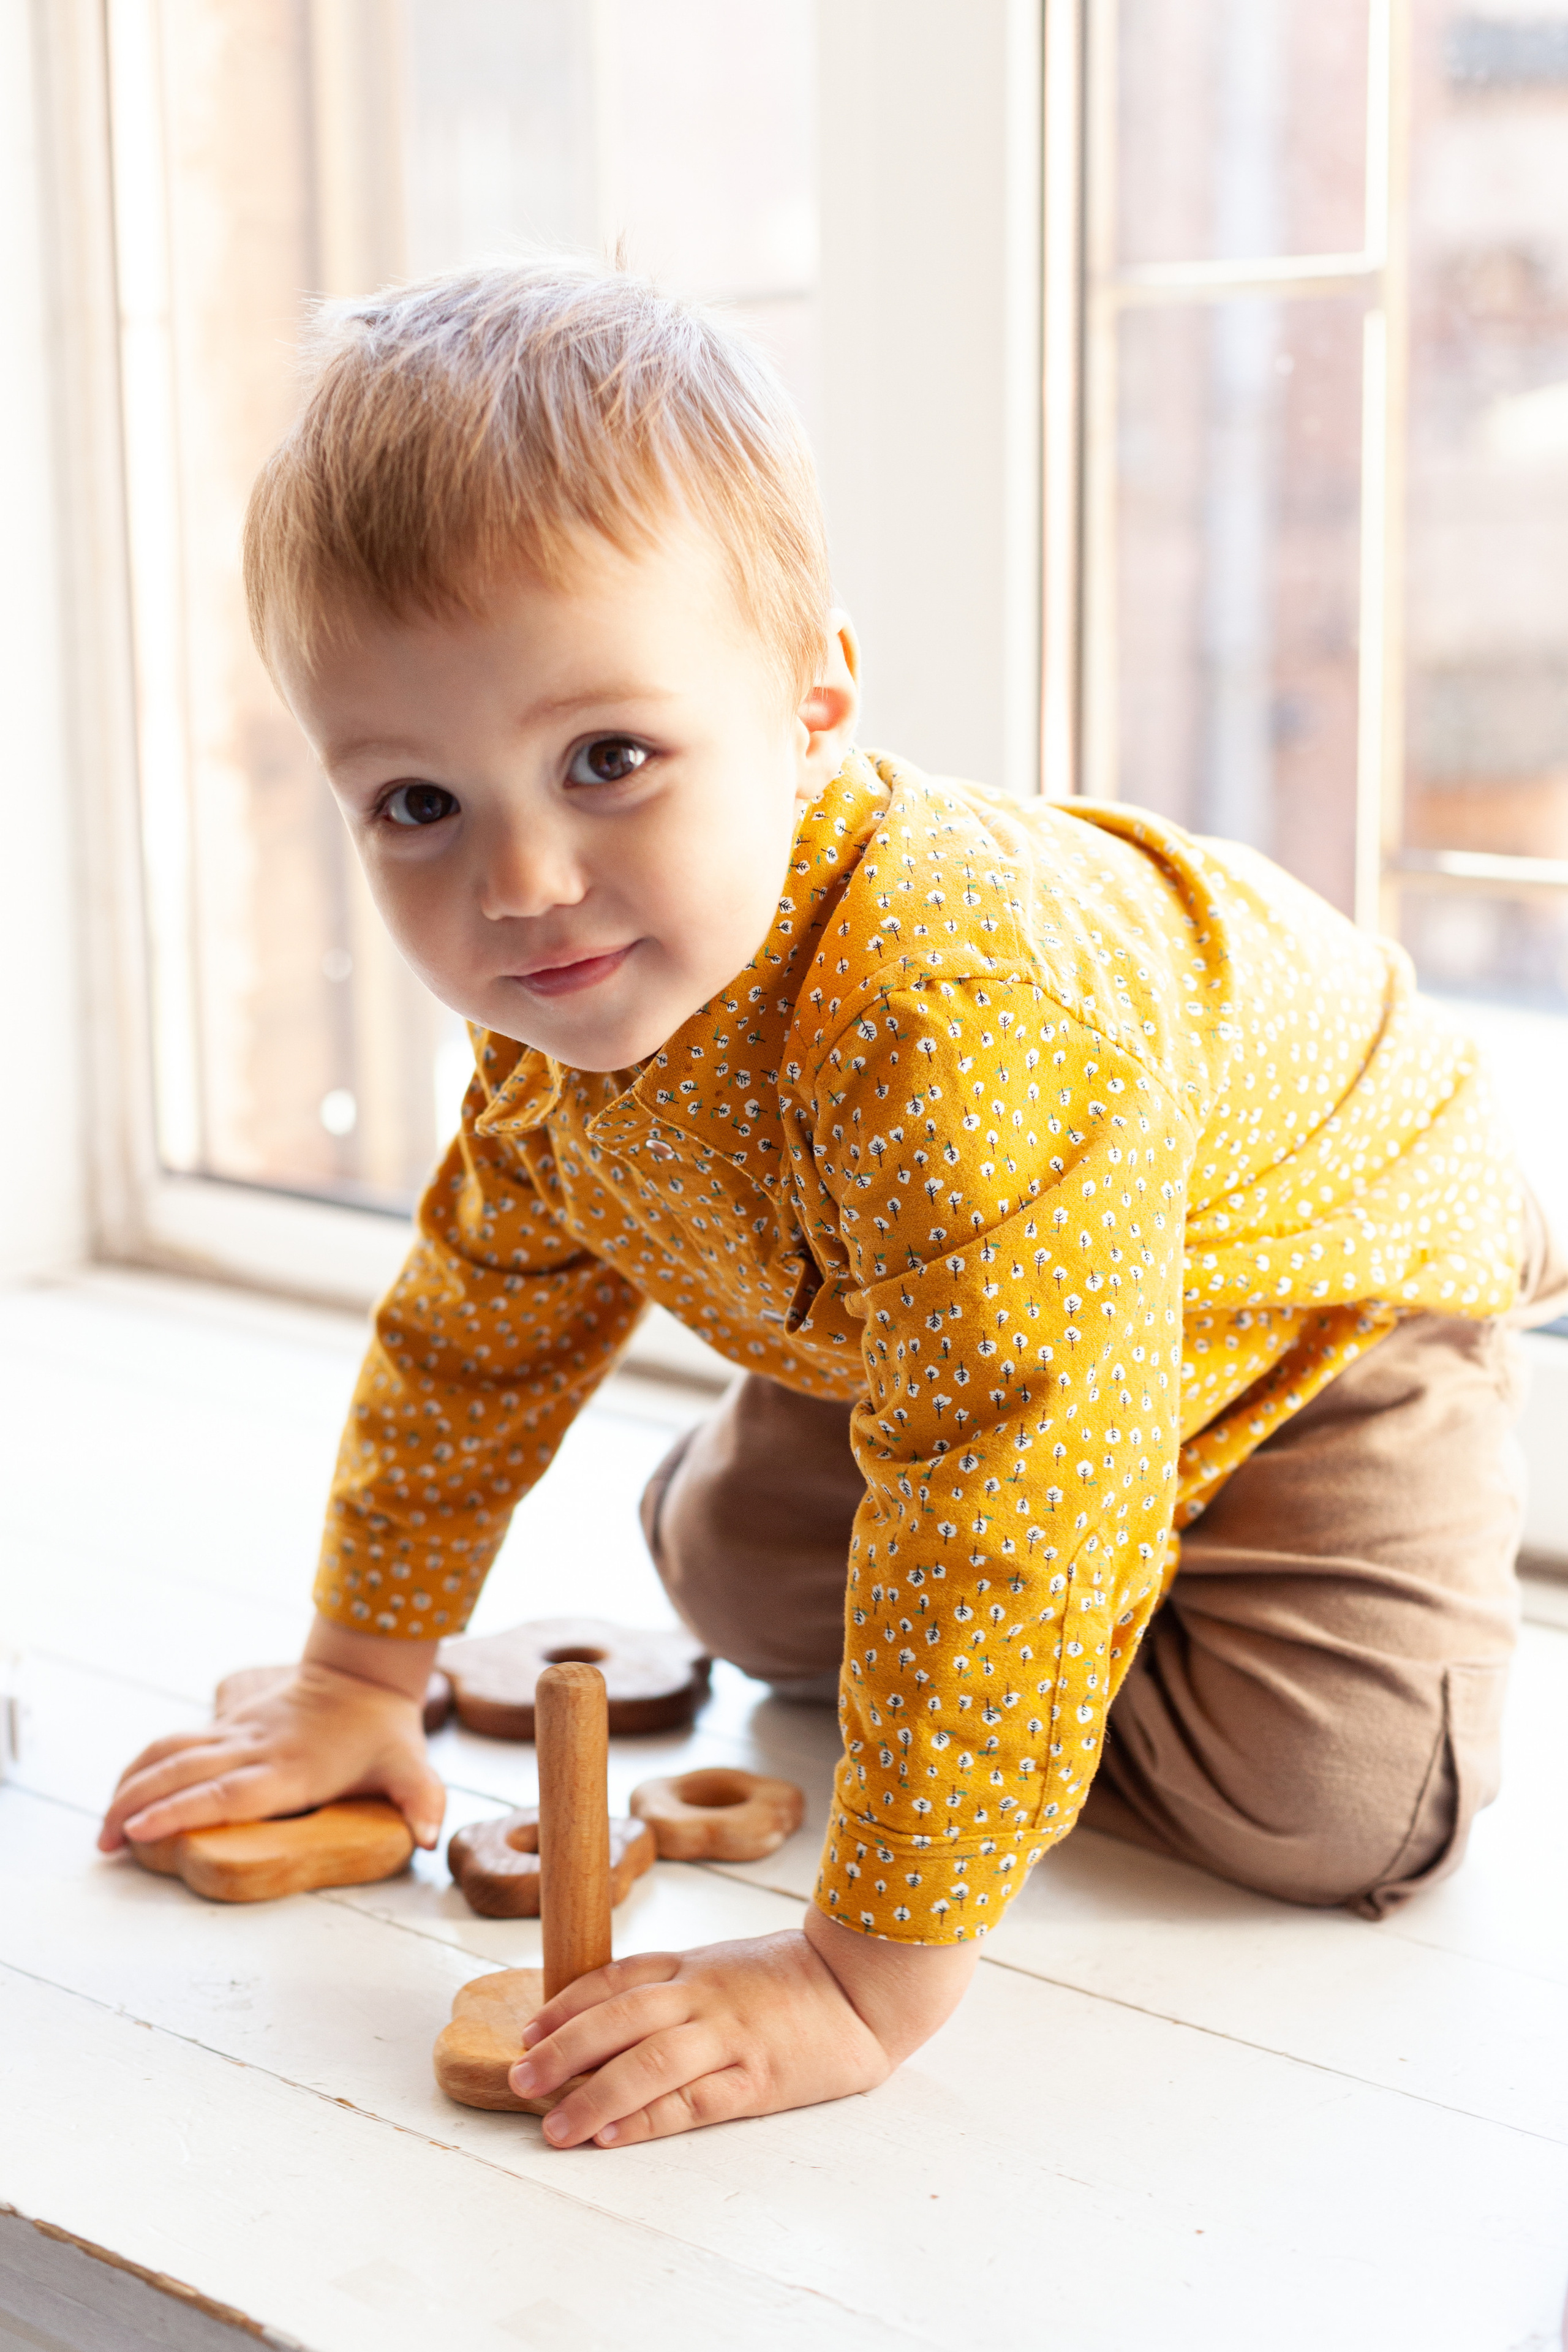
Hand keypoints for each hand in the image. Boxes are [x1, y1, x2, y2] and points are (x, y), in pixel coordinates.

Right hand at [98, 1616, 445, 1853]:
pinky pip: (176, 1742)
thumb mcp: (413, 1766)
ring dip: (131, 1787)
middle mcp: (255, 1748)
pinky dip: (144, 1767)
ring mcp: (237, 1733)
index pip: (226, 1791)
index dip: (181, 1810)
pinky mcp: (228, 1725)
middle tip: (103, 1845)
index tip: (141, 1830)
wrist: (363, 1674)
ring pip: (171, 1753)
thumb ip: (424, 1801)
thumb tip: (432, 1837)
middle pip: (183, 1774)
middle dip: (138, 1807)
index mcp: (292, 1767)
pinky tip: (123, 1796)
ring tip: (103, 1831)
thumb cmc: (384, 1730)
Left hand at [508, 1903, 979, 2147]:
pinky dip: (649, 2117)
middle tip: (520, 2077)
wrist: (865, 1987)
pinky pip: (693, 2100)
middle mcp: (704, 1995)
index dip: (568, 2004)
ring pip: (649, 2061)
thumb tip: (611, 2012)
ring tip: (554, 2124)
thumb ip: (677, 1984)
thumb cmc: (794, 1980)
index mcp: (695, 1964)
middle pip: (621, 2016)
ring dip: (594, 2093)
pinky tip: (613, 2134)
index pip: (616, 1977)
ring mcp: (730, 2035)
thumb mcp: (727, 1965)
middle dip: (564, 2047)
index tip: (528, 2029)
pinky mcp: (758, 2077)